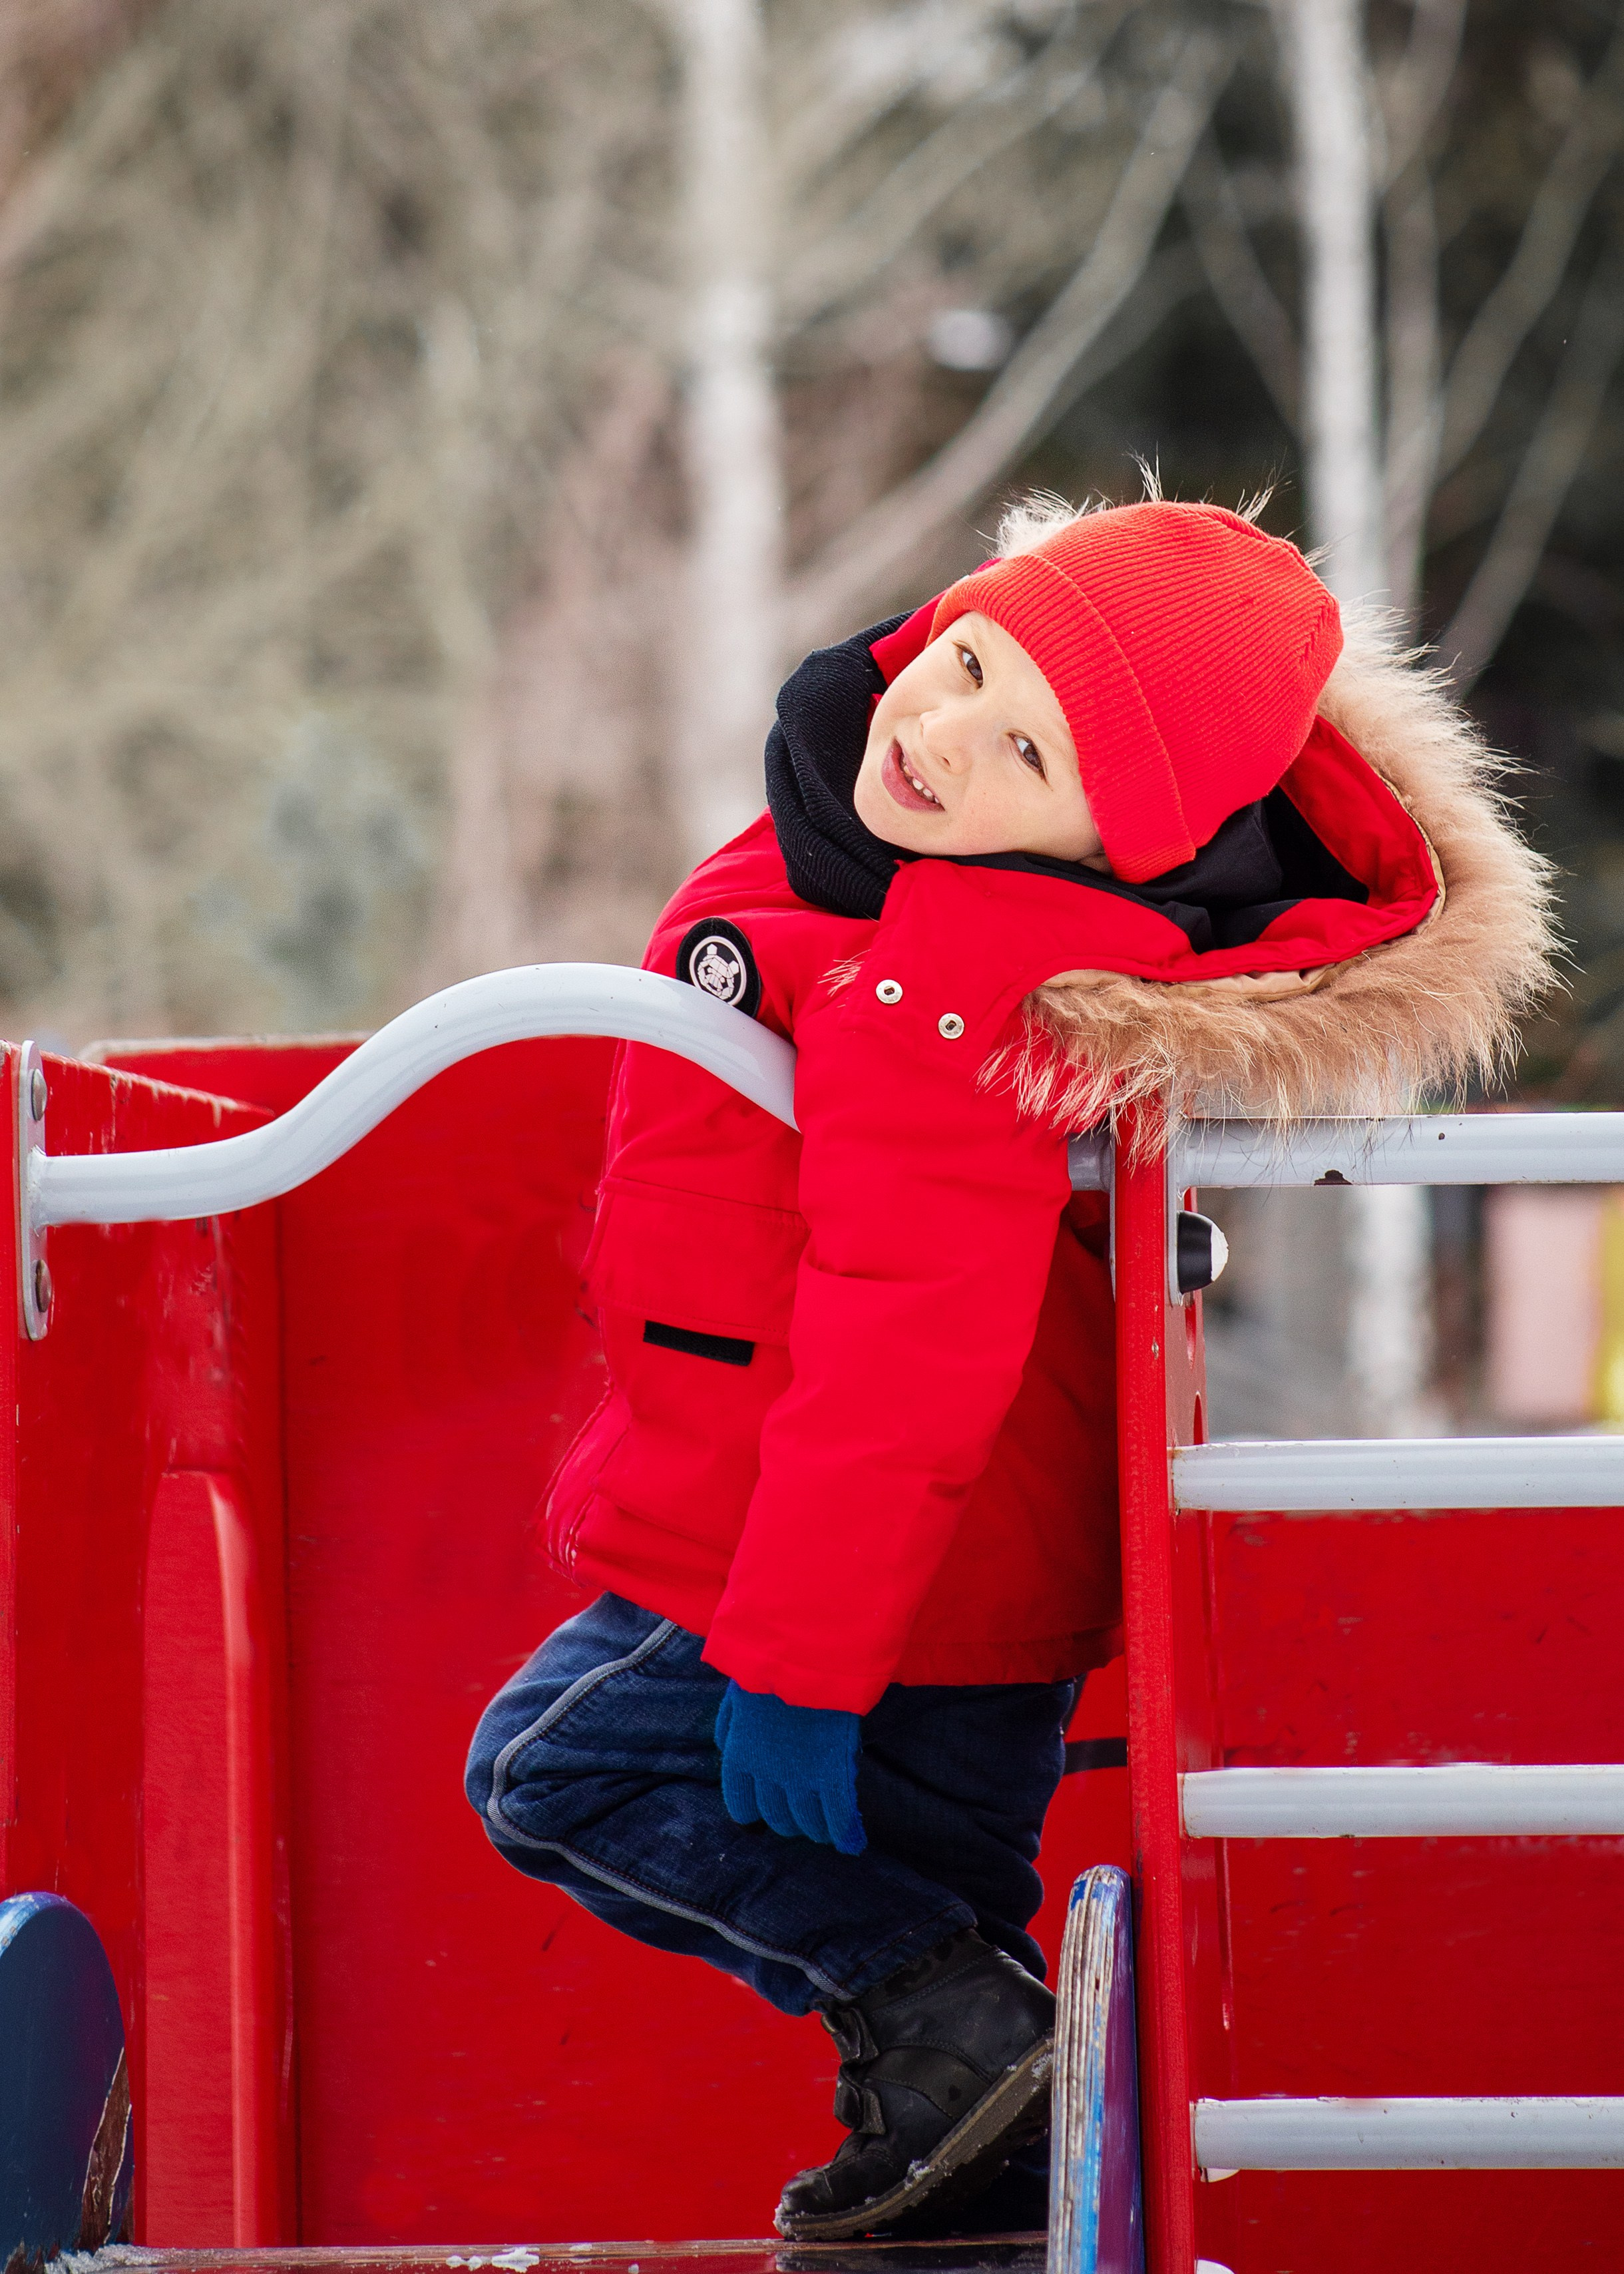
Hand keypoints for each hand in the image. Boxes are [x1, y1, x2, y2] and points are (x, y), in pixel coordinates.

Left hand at [714, 1681, 865, 1854]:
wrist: (805, 1653)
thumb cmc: (770, 1667)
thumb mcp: (735, 1695)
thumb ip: (728, 1727)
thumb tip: (724, 1748)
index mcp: (740, 1757)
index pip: (742, 1806)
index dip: (754, 1814)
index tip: (763, 1816)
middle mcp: (767, 1775)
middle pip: (778, 1818)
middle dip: (790, 1823)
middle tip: (802, 1819)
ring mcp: (802, 1776)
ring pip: (808, 1822)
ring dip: (817, 1830)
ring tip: (826, 1830)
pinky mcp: (833, 1772)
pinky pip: (839, 1815)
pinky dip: (846, 1832)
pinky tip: (852, 1842)